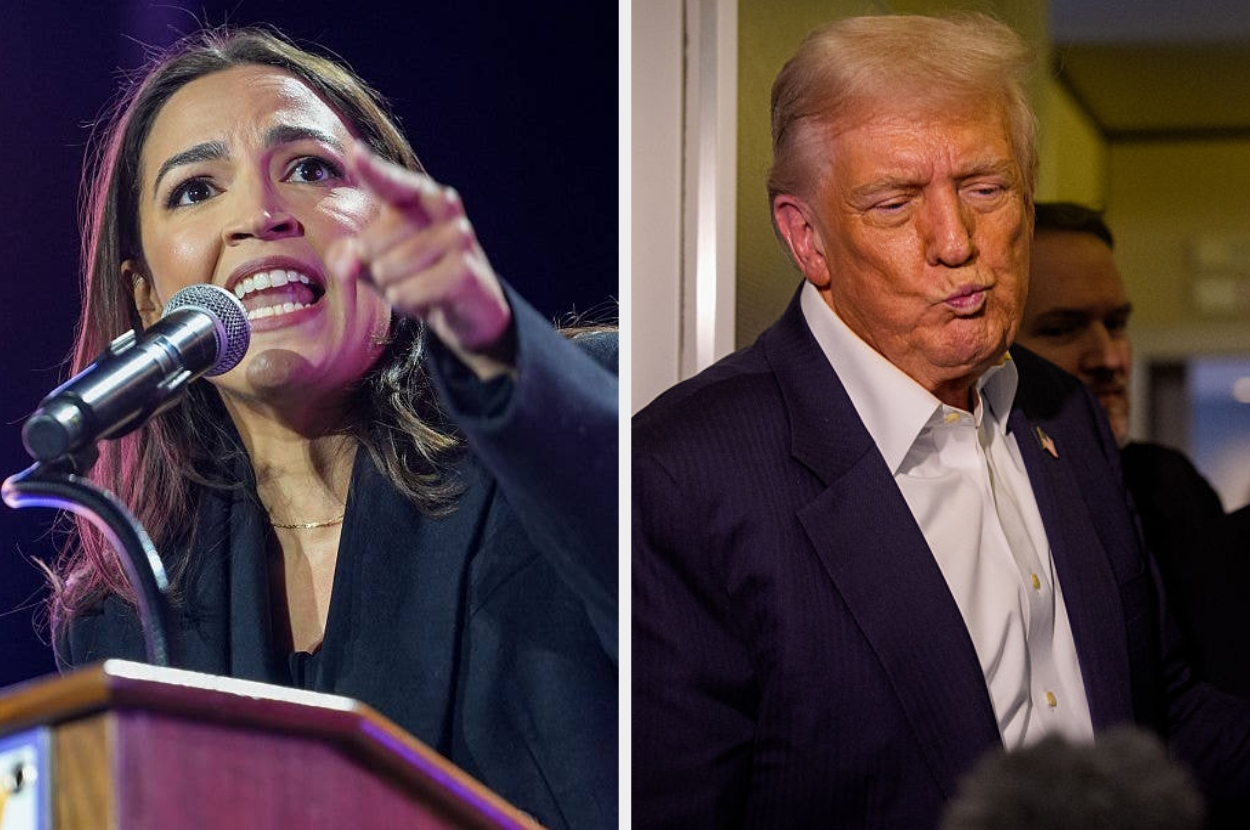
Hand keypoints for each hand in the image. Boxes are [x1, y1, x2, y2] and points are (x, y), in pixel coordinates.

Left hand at [328, 141, 513, 378]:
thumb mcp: (376, 263)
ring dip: (394, 288)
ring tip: (416, 287)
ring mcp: (459, 236)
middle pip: (374, 239)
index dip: (371, 170)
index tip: (354, 152)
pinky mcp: (466, 271)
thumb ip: (350, 257)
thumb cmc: (418, 275)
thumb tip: (344, 265)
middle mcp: (442, 207)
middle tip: (397, 276)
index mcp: (417, 196)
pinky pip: (411, 291)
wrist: (468, 311)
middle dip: (373, 267)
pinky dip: (410, 302)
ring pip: (391, 267)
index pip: (390, 182)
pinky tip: (428, 300)